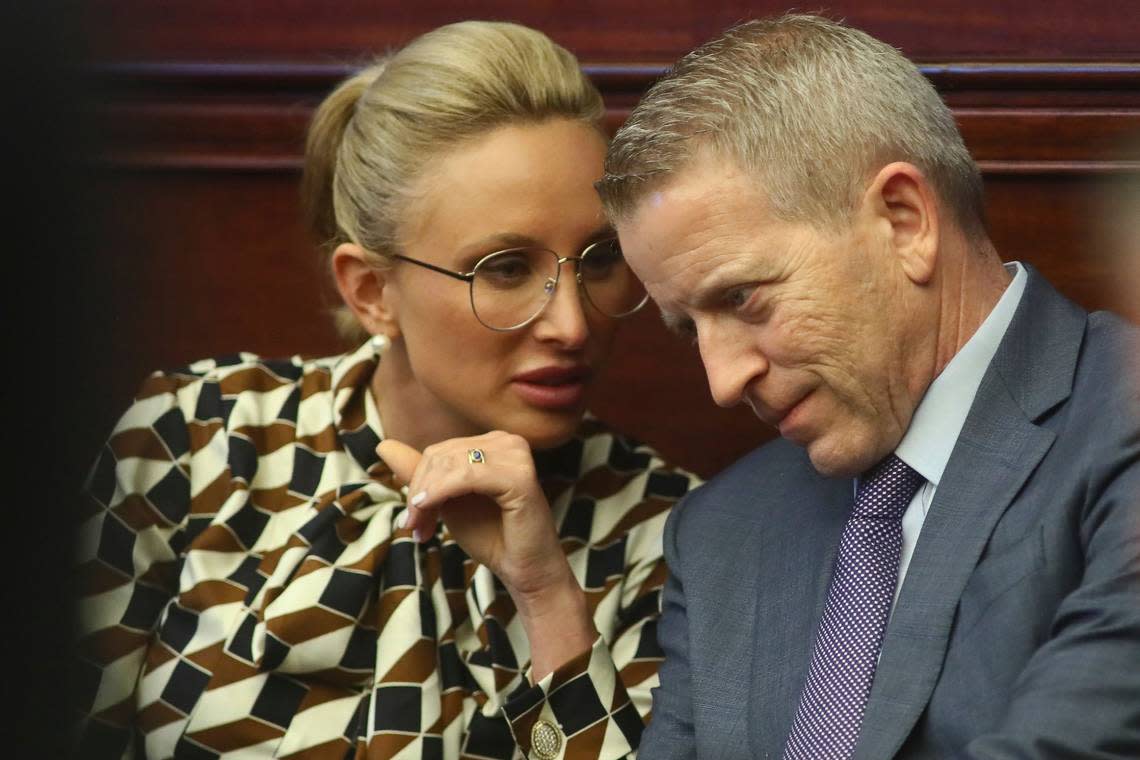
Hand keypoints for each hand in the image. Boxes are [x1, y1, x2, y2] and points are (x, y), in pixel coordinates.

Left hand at [377, 432, 595, 677]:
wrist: (524, 571)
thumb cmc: (492, 537)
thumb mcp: (447, 502)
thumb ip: (420, 474)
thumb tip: (383, 445)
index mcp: (494, 443)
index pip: (438, 451)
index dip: (417, 484)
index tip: (413, 521)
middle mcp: (508, 442)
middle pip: (440, 455)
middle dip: (419, 493)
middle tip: (414, 528)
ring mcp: (517, 456)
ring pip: (449, 464)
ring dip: (426, 498)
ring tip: (422, 529)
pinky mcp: (521, 477)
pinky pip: (466, 475)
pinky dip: (439, 493)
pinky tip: (428, 512)